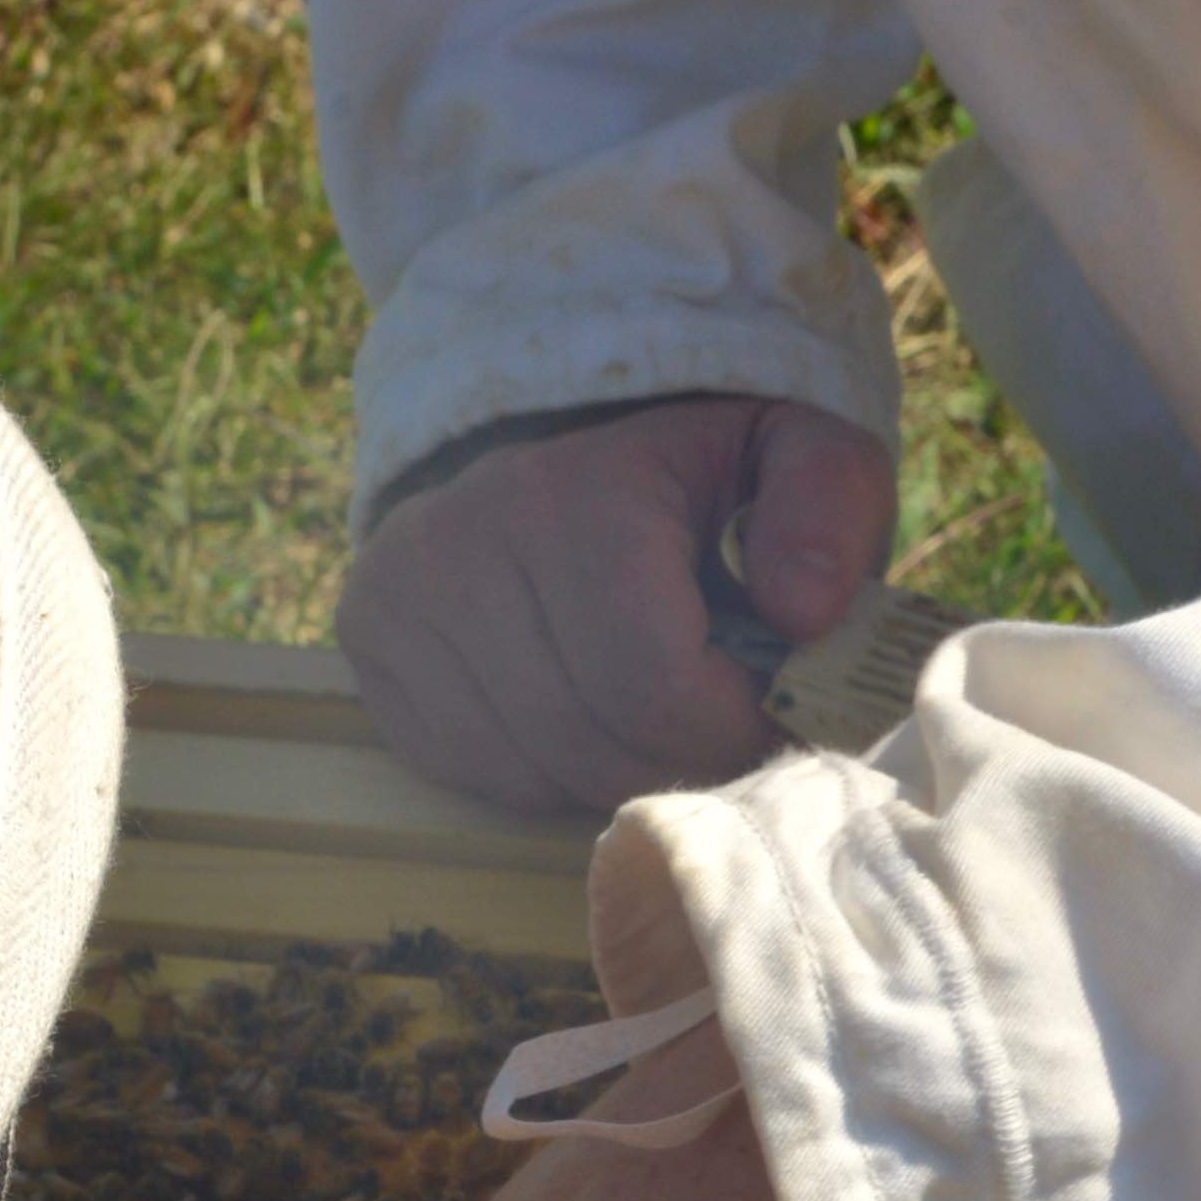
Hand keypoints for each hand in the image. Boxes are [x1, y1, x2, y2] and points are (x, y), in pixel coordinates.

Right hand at [340, 397, 893, 818]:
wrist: (562, 424)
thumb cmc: (701, 458)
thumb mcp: (795, 443)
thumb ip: (830, 506)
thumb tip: (804, 612)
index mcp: (565, 495)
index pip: (653, 688)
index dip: (734, 724)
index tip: (772, 700)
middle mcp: (455, 548)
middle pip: (594, 742)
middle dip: (684, 755)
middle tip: (727, 715)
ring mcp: (393, 604)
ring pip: (538, 773)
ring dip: (623, 767)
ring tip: (662, 703)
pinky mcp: (370, 653)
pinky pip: (484, 776)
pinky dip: (557, 770)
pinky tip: (591, 706)